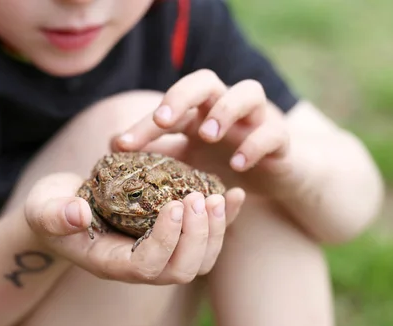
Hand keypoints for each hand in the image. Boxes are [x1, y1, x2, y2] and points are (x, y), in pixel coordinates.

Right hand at [24, 172, 244, 284]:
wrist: (63, 209)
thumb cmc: (51, 209)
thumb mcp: (43, 208)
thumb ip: (55, 214)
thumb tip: (77, 215)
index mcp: (111, 263)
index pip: (148, 267)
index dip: (166, 241)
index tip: (174, 204)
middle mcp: (140, 266)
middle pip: (182, 270)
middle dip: (197, 237)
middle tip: (200, 198)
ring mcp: (158, 254)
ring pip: (200, 261)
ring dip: (215, 231)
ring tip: (219, 196)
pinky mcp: (170, 237)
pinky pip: (205, 238)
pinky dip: (225, 220)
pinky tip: (234, 194)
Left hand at [112, 70, 300, 196]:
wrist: (275, 177)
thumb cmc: (226, 163)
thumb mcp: (187, 162)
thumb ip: (157, 152)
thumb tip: (112, 144)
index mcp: (199, 112)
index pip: (168, 108)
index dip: (143, 125)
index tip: (121, 146)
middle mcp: (225, 107)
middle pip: (205, 81)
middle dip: (182, 96)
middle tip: (163, 120)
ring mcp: (256, 118)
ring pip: (248, 92)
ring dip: (225, 110)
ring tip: (208, 135)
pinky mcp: (280, 137)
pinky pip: (273, 131)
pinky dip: (255, 144)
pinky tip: (239, 165)